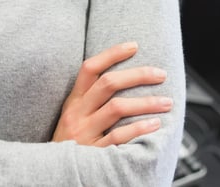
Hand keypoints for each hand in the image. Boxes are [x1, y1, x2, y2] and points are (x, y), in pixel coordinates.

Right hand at [52, 41, 172, 145]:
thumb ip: (93, 100)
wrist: (53, 175)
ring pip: (117, 108)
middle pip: (108, 84)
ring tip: (166, 102)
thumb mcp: (75, 117)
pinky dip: (139, 128)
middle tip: (161, 74)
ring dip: (146, 102)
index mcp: (73, 102)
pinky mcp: (93, 153)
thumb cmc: (71, 142)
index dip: (112, 54)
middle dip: (139, 75)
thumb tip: (127, 79)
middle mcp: (77, 114)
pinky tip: (155, 125)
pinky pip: (118, 136)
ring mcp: (84, 133)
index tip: (134, 46)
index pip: (89, 68)